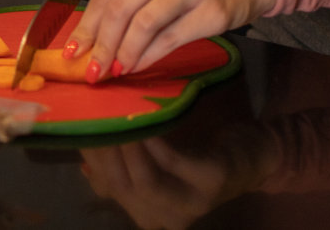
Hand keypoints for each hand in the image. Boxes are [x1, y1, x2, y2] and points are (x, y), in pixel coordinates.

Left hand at [66, 0, 276, 78]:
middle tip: (90, 69)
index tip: (73, 50)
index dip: (86, 26)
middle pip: (121, 9)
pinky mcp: (211, 10)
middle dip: (100, 44)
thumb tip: (93, 36)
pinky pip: (169, 38)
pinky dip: (147, 57)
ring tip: (113, 70)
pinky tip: (137, 66)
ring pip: (143, 24)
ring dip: (123, 54)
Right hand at [79, 123, 279, 229]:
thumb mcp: (156, 161)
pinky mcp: (209, 182)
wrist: (252, 154)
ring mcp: (189, 205)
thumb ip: (124, 163)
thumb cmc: (199, 153)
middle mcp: (164, 217)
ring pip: (142, 181)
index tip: (77, 123)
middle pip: (121, 185)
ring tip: (113, 115)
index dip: (91, 155)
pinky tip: (143, 121)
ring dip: (125, 146)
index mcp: (147, 212)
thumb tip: (86, 154)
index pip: (107, 186)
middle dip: (104, 149)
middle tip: (92, 113)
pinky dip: (153, 142)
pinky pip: (172, 162)